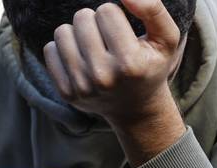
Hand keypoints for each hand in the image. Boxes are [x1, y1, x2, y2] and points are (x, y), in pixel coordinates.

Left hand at [43, 0, 186, 165]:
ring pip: (62, 31)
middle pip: (82, 17)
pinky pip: (50, 50)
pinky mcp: (65, 92)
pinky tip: (80, 59)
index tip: (121, 31)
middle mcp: (104, 77)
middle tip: (106, 39)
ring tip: (92, 46)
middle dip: (94, 21)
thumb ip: (153, 10)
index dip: (114, 15)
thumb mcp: (166, 39)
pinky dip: (63, 49)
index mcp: (130, 63)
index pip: (106, 10)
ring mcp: (82, 86)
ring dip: (77, 33)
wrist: (135, 108)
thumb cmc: (150, 65)